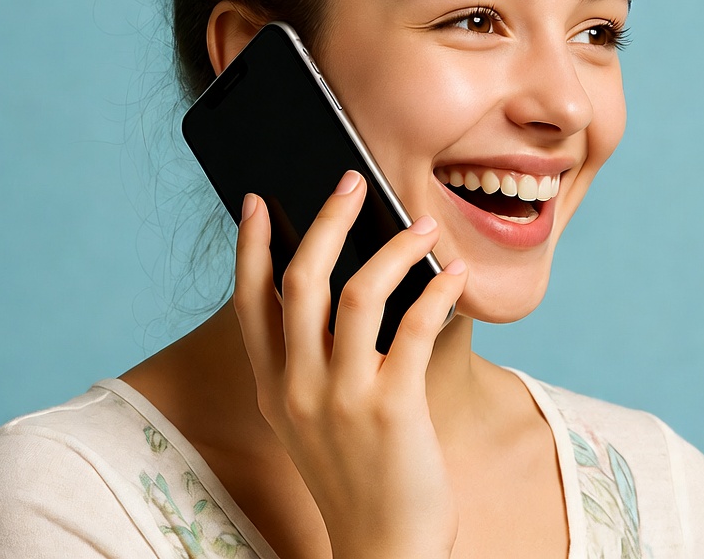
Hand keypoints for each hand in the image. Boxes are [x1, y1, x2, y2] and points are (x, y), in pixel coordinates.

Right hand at [233, 170, 467, 558]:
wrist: (383, 546)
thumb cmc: (355, 469)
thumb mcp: (312, 416)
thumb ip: (314, 357)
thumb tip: (343, 281)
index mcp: (275, 385)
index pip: (249, 301)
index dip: (250, 247)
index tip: (256, 201)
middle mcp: (299, 387)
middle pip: (302, 280)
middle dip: (325, 220)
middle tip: (351, 181)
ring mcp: (343, 398)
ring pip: (358, 292)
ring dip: (394, 247)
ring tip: (423, 226)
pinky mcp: (392, 407)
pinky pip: (413, 326)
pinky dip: (437, 291)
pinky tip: (454, 274)